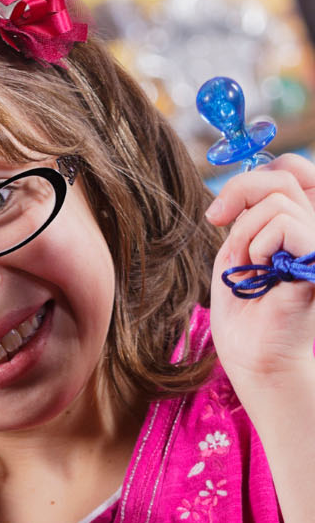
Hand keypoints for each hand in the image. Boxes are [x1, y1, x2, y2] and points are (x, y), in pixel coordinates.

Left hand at [205, 154, 314, 409]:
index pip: (291, 169)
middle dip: (240, 196)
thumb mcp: (239, 248)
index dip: (253, 178)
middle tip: (220, 225)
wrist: (253, 353)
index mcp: (304, 221)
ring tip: (255, 270)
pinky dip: (258, 248)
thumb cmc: (246, 307)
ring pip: (277, 202)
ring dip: (246, 237)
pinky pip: (284, 225)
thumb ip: (248, 212)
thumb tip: (240, 184)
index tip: (218, 212)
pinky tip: (264, 275)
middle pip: (284, 175)